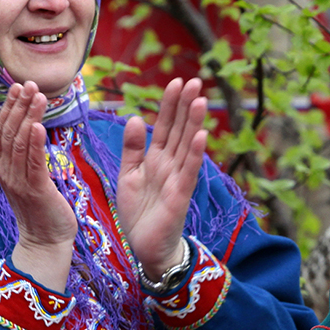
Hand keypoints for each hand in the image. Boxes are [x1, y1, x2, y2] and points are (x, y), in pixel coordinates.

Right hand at [0, 81, 76, 290]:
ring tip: (37, 95)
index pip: (3, 131)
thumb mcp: (31, 178)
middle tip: (27, 83)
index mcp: (5, 167)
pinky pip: (33, 162)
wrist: (45, 242)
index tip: (17, 86)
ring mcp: (19, 181)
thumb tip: (32, 131)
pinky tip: (39, 125)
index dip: (9, 107)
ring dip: (28, 116)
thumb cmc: (43, 209)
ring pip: (20, 142)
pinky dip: (35, 142)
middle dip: (18, 105)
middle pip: (9, 131)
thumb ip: (28, 157)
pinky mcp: (35, 190)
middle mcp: (7, 171)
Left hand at [117, 78, 207, 280]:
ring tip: (200, 100)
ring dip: (194, 123)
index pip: (164, 125)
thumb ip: (132, 148)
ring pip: (186, 145)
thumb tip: (136, 117)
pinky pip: (189, 171)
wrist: (146, 248)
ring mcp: (177, 179)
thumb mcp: (128, 174)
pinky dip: (194, 154)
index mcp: (155, 158)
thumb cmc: (139, 213)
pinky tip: (200, 135)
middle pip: (179, 129)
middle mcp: (170, 164)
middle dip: (185, 106)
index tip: (175, 81)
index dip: (169, 104)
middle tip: (195, 81)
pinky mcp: (180, 196)